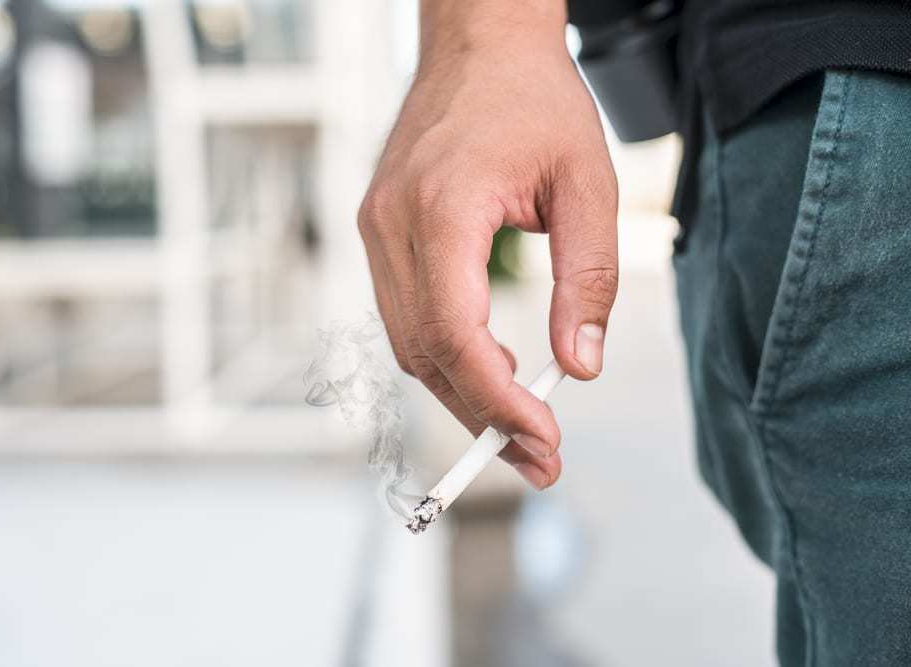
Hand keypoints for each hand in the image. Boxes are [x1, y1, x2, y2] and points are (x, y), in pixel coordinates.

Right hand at [357, 0, 617, 488]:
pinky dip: (447, 356)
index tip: (543, 439)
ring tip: (523, 423)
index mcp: (441, 209)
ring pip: (409, 344)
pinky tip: (493, 367)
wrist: (478, 44)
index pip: (455, 334)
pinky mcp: (380, 233)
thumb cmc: (534, 100)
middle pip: (425, 354)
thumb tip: (582, 366)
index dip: (497, 400)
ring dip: (462, 393)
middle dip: (482, 417)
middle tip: (539, 458)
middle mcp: (392, 226)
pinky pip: (406, 316)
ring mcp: (376, 230)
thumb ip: (588, 279)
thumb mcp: (588, 184)